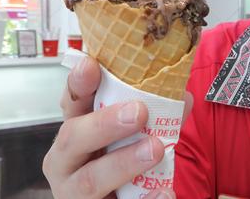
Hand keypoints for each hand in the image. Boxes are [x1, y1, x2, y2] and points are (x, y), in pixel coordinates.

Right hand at [43, 57, 192, 198]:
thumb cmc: (118, 160)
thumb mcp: (129, 135)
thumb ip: (155, 114)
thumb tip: (184, 97)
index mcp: (74, 130)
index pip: (71, 102)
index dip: (79, 84)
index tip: (91, 65)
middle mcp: (65, 161)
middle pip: (72, 139)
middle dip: (104, 124)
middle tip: (138, 112)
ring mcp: (74, 192)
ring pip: (91, 180)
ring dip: (124, 162)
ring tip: (156, 149)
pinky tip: (164, 192)